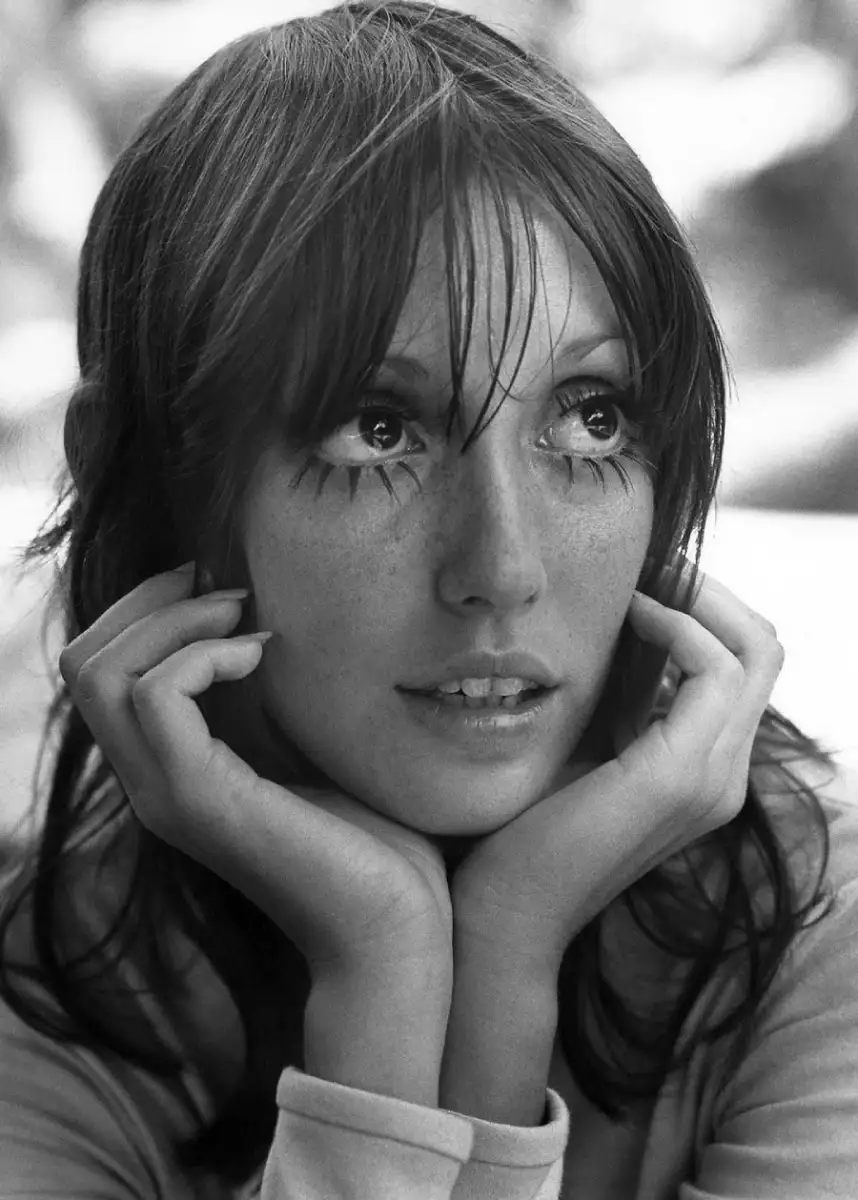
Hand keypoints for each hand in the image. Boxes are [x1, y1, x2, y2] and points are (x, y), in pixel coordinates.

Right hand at [59, 563, 452, 978]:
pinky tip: (261, 656)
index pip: (102, 672)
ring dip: (175, 621)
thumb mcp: (311, 752)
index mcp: (172, 771)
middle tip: (228, 590)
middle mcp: (151, 783)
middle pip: (85, 664)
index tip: (222, 588)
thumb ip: (271, 702)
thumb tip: (268, 623)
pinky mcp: (199, 799)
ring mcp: (166, 794)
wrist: (393, 931)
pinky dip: (204, 653)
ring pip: (103, 673)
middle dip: (150, 601)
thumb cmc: (371, 843)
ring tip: (245, 617)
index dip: (148, 611)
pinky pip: (157, 694)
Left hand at [449, 566, 784, 978]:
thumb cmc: (522, 828)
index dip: (704, 608)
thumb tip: (608, 627)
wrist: (503, 912)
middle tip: (651, 561)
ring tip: (637, 576)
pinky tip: (626, 612)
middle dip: (711, 591)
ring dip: (696, 597)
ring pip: (753, 649)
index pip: (742, 664)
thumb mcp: (580, 746)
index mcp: (704, 769)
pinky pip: (714, 669)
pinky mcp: (681, 776)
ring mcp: (713, 780)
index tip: (644, 575)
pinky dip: (677, 625)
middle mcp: (725, 775)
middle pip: (763, 647)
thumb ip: (611, 701)